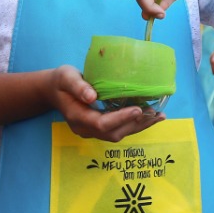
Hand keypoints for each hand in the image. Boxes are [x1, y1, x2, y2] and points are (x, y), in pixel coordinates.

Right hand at [43, 65, 163, 140]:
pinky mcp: (99, 127)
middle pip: (113, 133)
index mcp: (77, 117)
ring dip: (139, 126)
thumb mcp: (66, 78)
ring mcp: (92, 131)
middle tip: (155, 113)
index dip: (121, 118)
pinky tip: (150, 117)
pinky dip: (135, 124)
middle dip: (135, 124)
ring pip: (118, 134)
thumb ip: (78, 86)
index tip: (138, 109)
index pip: (102, 124)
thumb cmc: (61, 81)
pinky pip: (119, 129)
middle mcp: (85, 129)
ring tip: (159, 116)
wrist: (55, 90)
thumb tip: (92, 96)